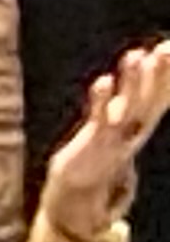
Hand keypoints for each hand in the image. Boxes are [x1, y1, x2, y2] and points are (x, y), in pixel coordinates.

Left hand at [47, 40, 169, 239]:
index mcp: (144, 122)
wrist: (80, 194)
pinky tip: (102, 81)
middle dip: (158, 73)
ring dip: (133, 82)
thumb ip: (140, 101)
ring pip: (128, 105)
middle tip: (167, 47)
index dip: (169, 71)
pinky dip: (102, 100)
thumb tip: (148, 74)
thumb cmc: (104, 151)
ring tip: (136, 55)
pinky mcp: (93, 141)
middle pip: (150, 96)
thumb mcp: (127, 125)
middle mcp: (134, 127)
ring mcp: (115, 135)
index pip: (162, 92)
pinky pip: (99, 118)